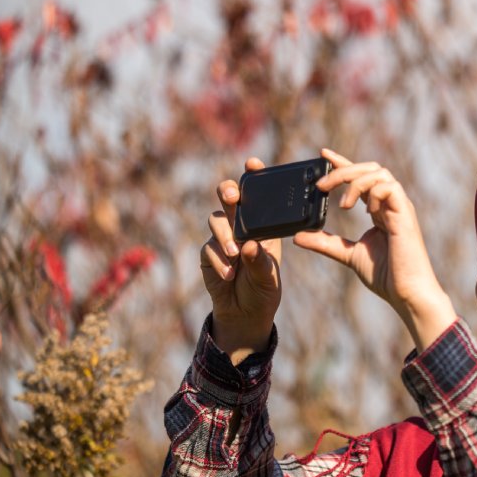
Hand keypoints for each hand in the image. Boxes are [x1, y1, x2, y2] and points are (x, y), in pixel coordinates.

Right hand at [200, 157, 282, 363]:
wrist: (246, 313)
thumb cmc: (264, 288)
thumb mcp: (269, 277)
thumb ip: (261, 261)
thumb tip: (249, 246)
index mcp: (263, 224)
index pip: (258, 195)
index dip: (253, 176)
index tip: (252, 163)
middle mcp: (241, 225)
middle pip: (228, 197)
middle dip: (228, 192)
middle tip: (232, 197)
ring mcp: (222, 237)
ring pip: (216, 221)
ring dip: (225, 236)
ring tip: (236, 255)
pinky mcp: (208, 253)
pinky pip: (209, 249)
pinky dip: (220, 262)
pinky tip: (230, 275)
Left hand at [293, 148, 456, 351]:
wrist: (407, 293)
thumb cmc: (386, 276)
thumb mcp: (348, 254)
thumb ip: (326, 243)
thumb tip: (298, 236)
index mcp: (380, 210)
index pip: (361, 177)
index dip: (343, 163)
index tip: (323, 155)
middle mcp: (391, 204)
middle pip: (370, 168)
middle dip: (344, 170)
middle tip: (322, 185)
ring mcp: (399, 207)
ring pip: (379, 173)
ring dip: (355, 181)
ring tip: (342, 203)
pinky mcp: (405, 214)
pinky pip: (390, 187)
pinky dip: (372, 191)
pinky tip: (363, 209)